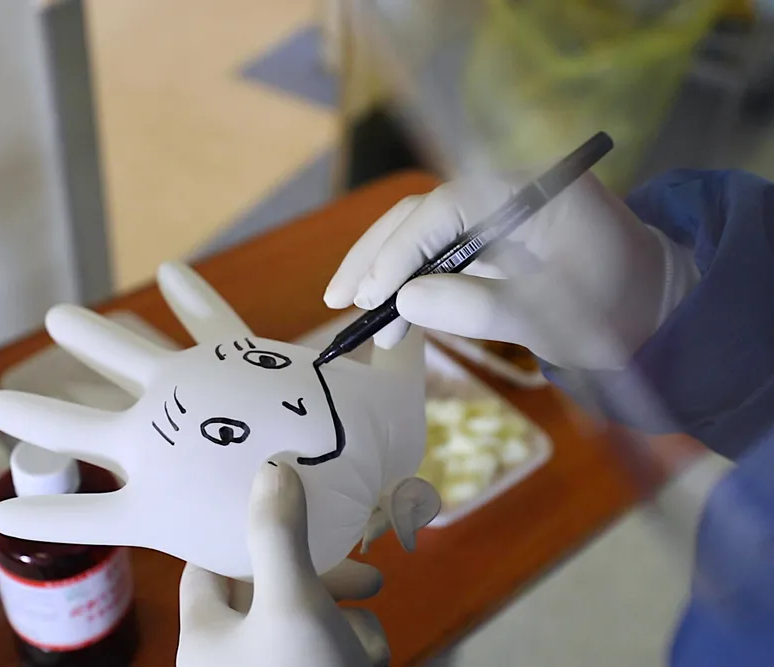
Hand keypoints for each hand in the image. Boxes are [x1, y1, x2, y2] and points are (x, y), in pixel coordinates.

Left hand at [177, 463, 388, 666]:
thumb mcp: (291, 601)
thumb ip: (278, 534)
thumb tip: (272, 467)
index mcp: (205, 634)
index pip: (208, 564)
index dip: (238, 528)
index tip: (273, 495)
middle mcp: (231, 654)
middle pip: (268, 584)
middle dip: (316, 564)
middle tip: (348, 547)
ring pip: (305, 616)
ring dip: (343, 598)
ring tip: (374, 585)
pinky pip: (327, 648)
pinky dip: (353, 640)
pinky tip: (370, 651)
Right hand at [324, 173, 698, 369]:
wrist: (659, 314)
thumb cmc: (616, 314)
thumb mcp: (551, 318)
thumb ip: (480, 308)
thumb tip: (405, 300)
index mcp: (531, 192)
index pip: (445, 208)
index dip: (400, 251)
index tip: (371, 296)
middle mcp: (507, 193)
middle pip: (422, 213)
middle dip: (377, 256)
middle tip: (338, 300)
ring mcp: (497, 215)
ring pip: (423, 231)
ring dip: (386, 271)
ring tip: (359, 318)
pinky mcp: (493, 240)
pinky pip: (440, 252)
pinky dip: (412, 281)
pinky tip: (391, 314)